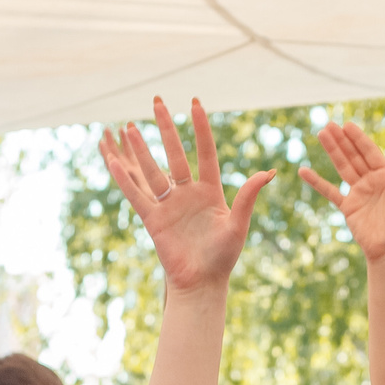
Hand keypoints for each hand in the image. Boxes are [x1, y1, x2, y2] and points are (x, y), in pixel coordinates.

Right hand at [99, 98, 276, 294]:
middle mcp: (187, 194)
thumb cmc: (223, 258)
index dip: (200, 128)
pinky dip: (125, 180)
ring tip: (129, 125)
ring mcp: (168, 205)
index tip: (195, 103)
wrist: (202, 284)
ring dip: (140, 149)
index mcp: (210, 192)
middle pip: (174, 154)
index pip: (205, 153)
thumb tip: (270, 172)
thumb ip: (248, 197)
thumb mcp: (238, 225)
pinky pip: (136, 196)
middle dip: (165, 127)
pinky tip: (113, 161)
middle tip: (157, 101)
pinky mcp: (153, 220)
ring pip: (152, 170)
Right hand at [301, 122, 384, 261]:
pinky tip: (303, 171)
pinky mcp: (348, 208)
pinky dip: (317, 182)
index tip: (347, 124)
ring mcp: (358, 194)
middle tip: (328, 123)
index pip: (369, 152)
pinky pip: (329, 192)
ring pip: (342, 167)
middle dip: (341, 140)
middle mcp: (371, 182)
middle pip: (353, 156)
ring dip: (331, 151)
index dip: (358, 138)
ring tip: (321, 134)